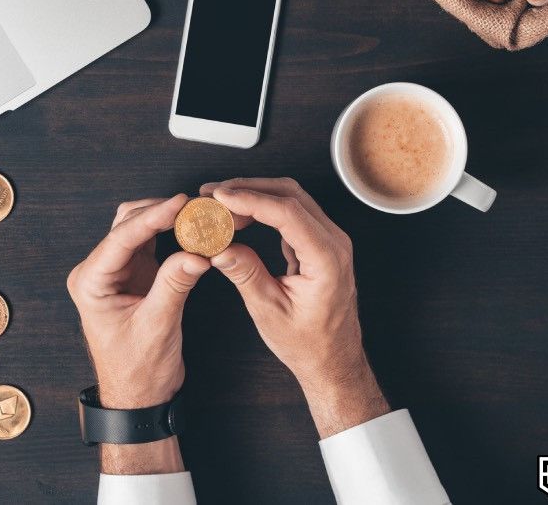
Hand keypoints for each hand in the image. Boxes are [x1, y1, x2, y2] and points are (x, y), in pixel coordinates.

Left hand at [67, 194, 210, 473]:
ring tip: (197, 214)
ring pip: (138, 228)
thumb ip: (174, 285)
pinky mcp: (135, 274)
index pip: (122, 239)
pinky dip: (171, 232)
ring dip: (166, 218)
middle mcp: (98, 272)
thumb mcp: (158, 327)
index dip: (153, 217)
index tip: (180, 203)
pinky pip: (151, 242)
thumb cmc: (138, 370)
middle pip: (127, 224)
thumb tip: (198, 253)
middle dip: (160, 212)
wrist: (138, 396)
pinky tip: (191, 229)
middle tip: (196, 206)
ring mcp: (116, 271)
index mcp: (91, 283)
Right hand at [201, 178, 388, 437]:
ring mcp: (330, 240)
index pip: (288, 213)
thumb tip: (220, 247)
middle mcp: (334, 243)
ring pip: (293, 199)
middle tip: (212, 194)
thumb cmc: (307, 343)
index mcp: (326, 259)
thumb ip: (246, 274)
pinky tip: (241, 217)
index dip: (251, 199)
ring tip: (220, 203)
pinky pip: (294, 214)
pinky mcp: (321, 243)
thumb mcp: (269, 311)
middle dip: (249, 188)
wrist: (333, 359)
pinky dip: (265, 209)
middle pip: (291, 195)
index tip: (220, 196)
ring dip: (256, 195)